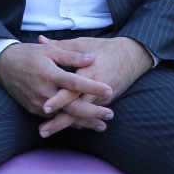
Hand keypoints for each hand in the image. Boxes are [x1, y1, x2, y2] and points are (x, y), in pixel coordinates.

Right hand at [0, 41, 113, 131]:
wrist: (2, 65)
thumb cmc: (27, 54)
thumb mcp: (49, 50)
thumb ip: (71, 56)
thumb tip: (92, 58)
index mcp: (48, 73)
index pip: (74, 83)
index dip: (92, 87)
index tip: (109, 89)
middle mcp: (43, 91)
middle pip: (72, 107)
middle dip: (93, 113)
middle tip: (110, 114)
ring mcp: (37, 103)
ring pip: (64, 116)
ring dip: (84, 122)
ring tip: (102, 125)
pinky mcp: (33, 109)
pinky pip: (54, 118)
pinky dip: (69, 122)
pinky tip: (82, 124)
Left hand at [36, 36, 152, 137]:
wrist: (132, 56)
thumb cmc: (105, 48)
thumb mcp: (83, 44)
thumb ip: (61, 45)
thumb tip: (40, 39)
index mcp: (89, 73)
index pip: (72, 89)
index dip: (59, 99)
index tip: (45, 107)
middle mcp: (95, 89)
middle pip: (76, 109)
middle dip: (59, 122)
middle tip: (42, 131)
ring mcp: (101, 98)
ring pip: (82, 115)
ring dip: (66, 125)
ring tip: (47, 133)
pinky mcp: (104, 102)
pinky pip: (88, 114)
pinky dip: (77, 122)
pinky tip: (63, 127)